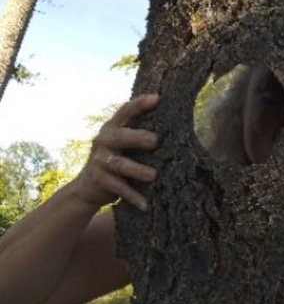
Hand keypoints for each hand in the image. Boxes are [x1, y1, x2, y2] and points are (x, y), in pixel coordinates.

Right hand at [72, 94, 158, 210]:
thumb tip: (176, 124)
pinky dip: (133, 196)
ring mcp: (99, 160)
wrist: (87, 188)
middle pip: (120, 136)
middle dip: (137, 137)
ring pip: (119, 164)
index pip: (125, 111)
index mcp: (112, 128)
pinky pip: (119, 188)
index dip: (139, 104)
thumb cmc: (117, 160)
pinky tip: (146, 205)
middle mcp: (103, 141)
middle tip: (155, 140)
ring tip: (153, 175)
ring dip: (137, 170)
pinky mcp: (100, 180)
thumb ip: (140, 133)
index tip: (157, 98)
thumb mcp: (124, 145)